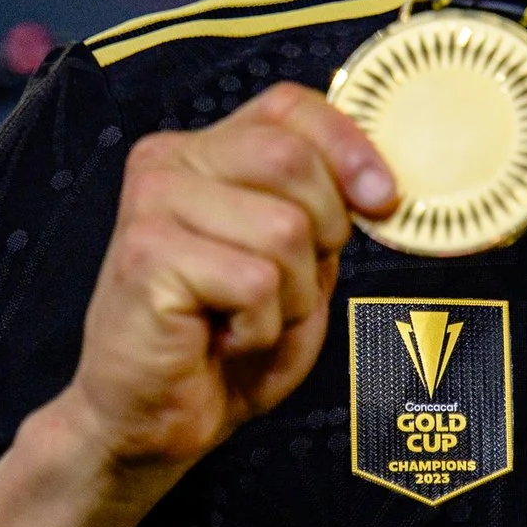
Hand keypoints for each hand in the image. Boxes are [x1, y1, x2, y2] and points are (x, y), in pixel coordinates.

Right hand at [50, 81, 395, 481]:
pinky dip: (260, 327)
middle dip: (322, 235)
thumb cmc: (223, 343)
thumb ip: (324, 208)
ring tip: (247, 318)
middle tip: (286, 287)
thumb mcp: (296, 262)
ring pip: (285, 228)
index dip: (349, 147)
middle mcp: (168, 162)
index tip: (381, 198)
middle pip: (294, 161)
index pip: (290, 106)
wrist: (149, 421)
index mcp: (204, 150)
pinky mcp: (146, 257)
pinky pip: (255, 282)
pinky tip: (222, 339)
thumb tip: (379, 180)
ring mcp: (151, 205)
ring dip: (290, 295)